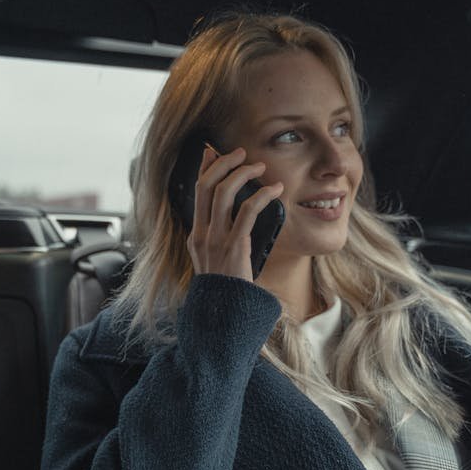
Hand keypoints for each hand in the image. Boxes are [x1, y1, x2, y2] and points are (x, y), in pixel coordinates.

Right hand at [187, 144, 283, 281]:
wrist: (225, 317)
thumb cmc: (229, 292)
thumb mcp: (217, 264)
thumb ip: (222, 242)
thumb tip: (240, 219)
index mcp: (196, 237)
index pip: (196, 193)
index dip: (204, 168)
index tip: (213, 152)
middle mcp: (201, 235)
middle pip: (206, 186)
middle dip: (223, 163)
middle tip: (241, 153)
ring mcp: (216, 241)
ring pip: (224, 193)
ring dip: (243, 173)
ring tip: (259, 166)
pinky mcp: (234, 247)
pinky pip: (247, 211)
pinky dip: (262, 195)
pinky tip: (275, 190)